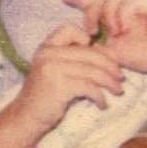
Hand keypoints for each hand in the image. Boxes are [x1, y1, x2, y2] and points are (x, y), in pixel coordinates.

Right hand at [11, 23, 126, 134]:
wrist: (26, 118)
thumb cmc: (45, 96)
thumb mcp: (54, 71)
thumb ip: (72, 59)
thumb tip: (107, 54)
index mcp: (46, 47)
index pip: (69, 29)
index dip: (87, 38)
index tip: (98, 54)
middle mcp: (48, 54)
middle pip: (89, 52)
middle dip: (110, 65)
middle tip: (120, 77)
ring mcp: (52, 69)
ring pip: (92, 70)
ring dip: (109, 82)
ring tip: (117, 91)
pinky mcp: (59, 86)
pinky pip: (89, 87)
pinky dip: (100, 96)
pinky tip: (103, 104)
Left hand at [87, 0, 146, 92]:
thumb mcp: (115, 52)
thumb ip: (99, 45)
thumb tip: (80, 42)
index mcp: (119, 14)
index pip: (97, 1)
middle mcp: (128, 5)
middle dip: (92, 11)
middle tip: (93, 30)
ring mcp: (140, 2)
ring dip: (108, 14)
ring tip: (114, 33)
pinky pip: (130, 1)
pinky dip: (122, 15)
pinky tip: (124, 30)